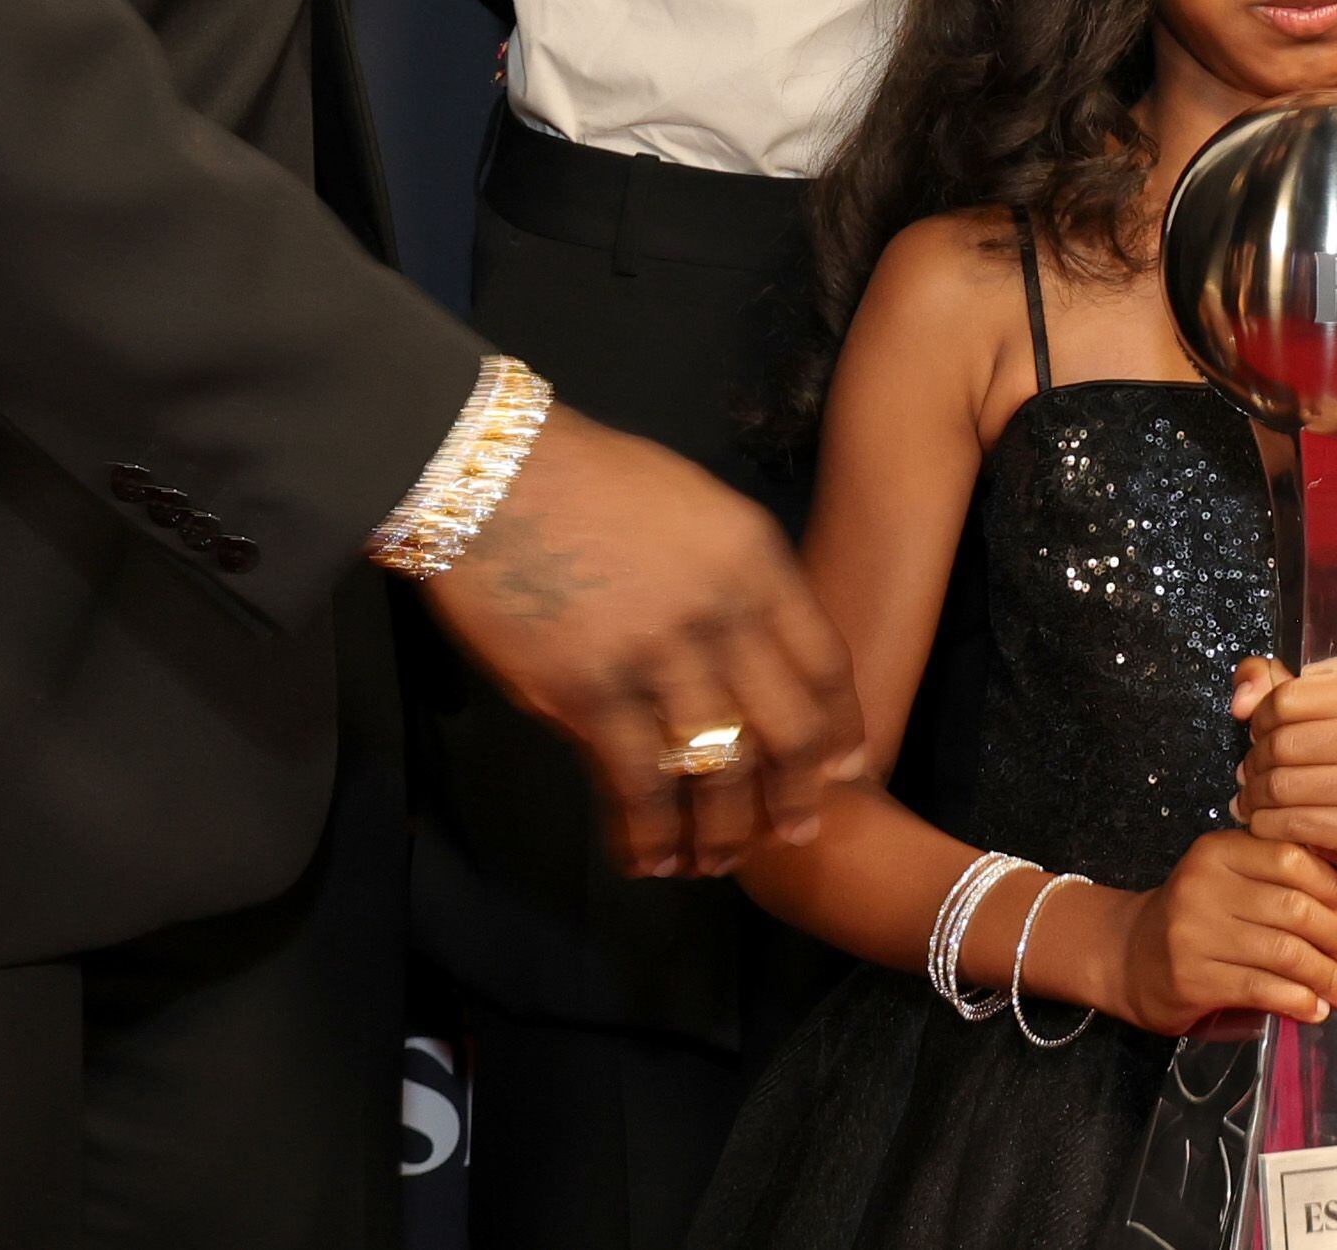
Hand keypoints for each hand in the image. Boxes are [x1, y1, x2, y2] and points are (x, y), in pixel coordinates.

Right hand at [419, 409, 869, 879]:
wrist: (491, 474)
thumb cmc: (587, 480)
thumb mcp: (695, 508)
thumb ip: (734, 579)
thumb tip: (755, 651)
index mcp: (753, 561)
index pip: (824, 662)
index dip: (839, 728)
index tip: (845, 767)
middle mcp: (719, 613)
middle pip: (787, 729)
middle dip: (795, 794)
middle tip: (794, 833)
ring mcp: (656, 657)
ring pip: (716, 772)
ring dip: (720, 831)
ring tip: (714, 862)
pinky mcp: (587, 693)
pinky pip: (635, 786)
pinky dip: (647, 834)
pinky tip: (648, 859)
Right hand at [1103, 829, 1336, 1034]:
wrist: (1129, 955)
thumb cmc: (1196, 917)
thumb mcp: (1226, 881)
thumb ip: (1273, 882)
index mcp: (1218, 851)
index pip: (1289, 858)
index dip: (1329, 885)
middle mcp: (1203, 884)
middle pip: (1292, 907)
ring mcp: (1194, 932)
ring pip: (1282, 952)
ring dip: (1328, 976)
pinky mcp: (1192, 977)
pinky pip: (1260, 987)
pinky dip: (1297, 1000)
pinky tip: (1316, 1009)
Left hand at [1231, 653, 1336, 891]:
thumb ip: (1279, 687)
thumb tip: (1241, 699)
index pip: (1288, 699)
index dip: (1260, 718)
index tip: (1258, 732)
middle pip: (1283, 744)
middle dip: (1254, 761)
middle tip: (1250, 771)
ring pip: (1284, 786)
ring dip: (1254, 796)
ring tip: (1252, 797)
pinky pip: (1296, 825)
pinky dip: (1268, 825)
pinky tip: (1266, 821)